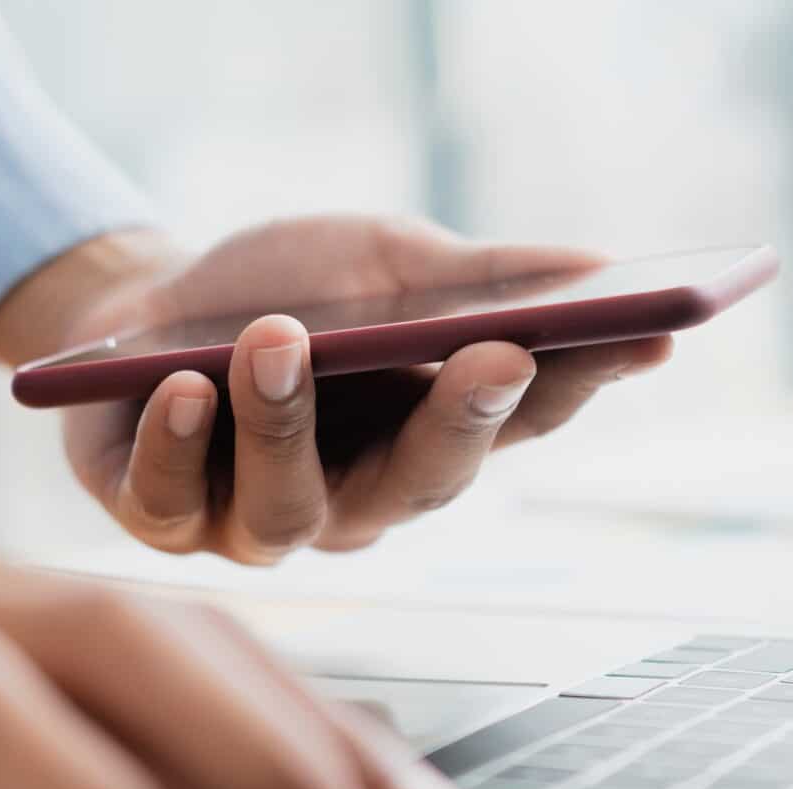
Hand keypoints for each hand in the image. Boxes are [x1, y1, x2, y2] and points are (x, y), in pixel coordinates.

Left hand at [0, 216, 672, 561]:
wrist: (145, 306)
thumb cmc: (282, 288)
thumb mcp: (383, 262)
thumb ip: (478, 277)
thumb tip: (602, 265)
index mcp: (426, 437)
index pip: (521, 424)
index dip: (584, 384)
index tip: (647, 333)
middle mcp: (358, 499)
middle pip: (424, 485)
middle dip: (462, 424)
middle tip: (499, 355)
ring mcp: (262, 521)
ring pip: (291, 508)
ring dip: (286, 422)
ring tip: (277, 339)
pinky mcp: (163, 520)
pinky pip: (172, 505)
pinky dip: (178, 445)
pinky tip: (183, 387)